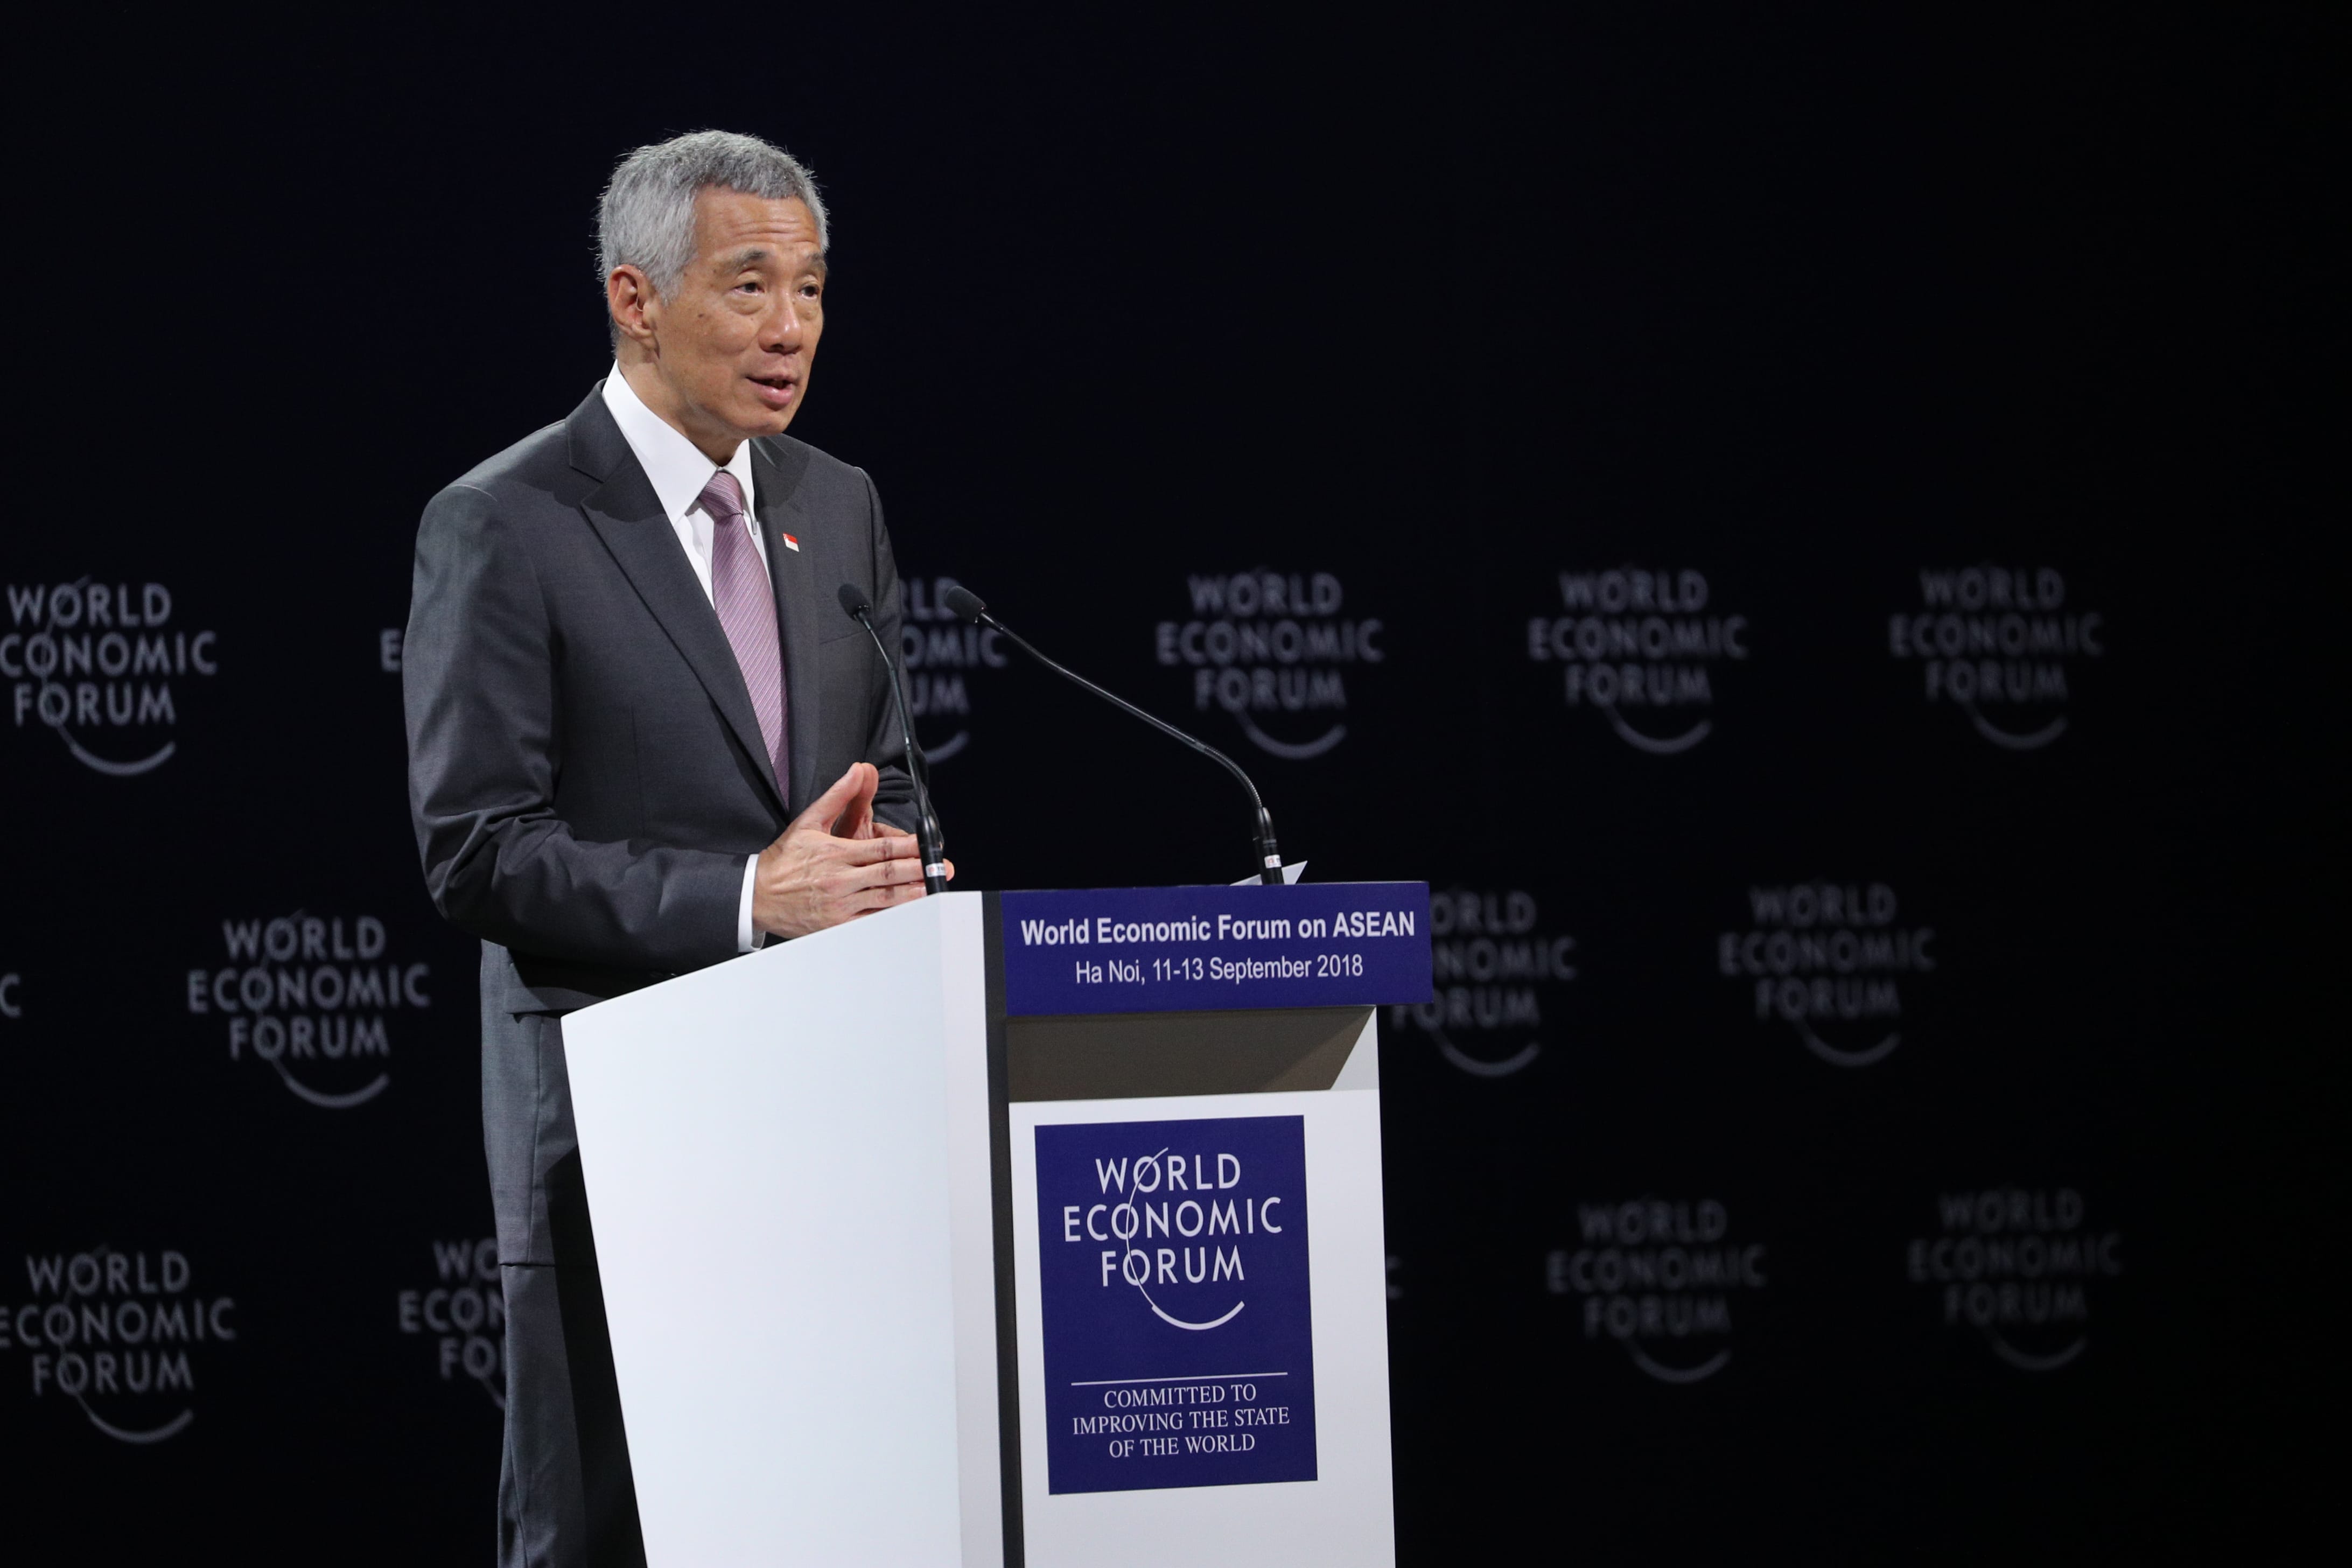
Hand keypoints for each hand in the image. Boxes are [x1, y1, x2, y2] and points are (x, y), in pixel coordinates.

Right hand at [752, 763, 953, 938]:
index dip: (908, 848)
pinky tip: (908, 915)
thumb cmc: (784, 859)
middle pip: (887, 876)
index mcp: (835, 854)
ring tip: (933, 890)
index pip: (880, 850)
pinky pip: (870, 923)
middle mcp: (840, 881)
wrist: (756, 896)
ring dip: (912, 896)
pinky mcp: (836, 927)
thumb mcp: (808, 822)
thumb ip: (837, 796)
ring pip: (884, 901)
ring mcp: (839, 906)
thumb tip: (858, 770)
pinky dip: (891, 919)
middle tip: (942, 868)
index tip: (927, 845)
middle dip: (918, 871)